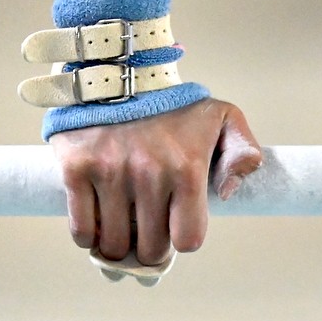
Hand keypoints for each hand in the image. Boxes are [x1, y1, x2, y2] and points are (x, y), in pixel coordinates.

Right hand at [49, 99, 262, 265]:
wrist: (120, 72)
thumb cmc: (176, 103)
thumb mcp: (224, 117)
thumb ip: (244, 153)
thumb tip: (228, 193)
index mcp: (187, 168)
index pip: (188, 238)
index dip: (184, 238)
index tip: (177, 226)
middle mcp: (149, 174)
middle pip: (150, 248)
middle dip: (152, 247)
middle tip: (149, 231)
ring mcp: (110, 173)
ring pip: (114, 244)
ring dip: (119, 245)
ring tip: (125, 228)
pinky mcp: (77, 169)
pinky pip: (82, 229)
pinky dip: (89, 236)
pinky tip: (99, 224)